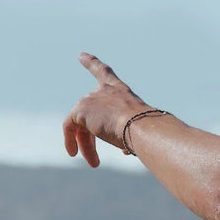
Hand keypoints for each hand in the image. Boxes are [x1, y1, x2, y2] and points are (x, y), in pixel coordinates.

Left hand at [63, 53, 151, 167]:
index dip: (92, 63)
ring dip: (87, 145)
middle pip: (90, 112)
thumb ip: (132, 135)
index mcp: (121, 91)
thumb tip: (128, 149)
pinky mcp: (81, 110)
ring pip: (82, 124)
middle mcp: (103, 91)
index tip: (81, 56)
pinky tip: (72, 153)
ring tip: (94, 164)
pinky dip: (70, 140)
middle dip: (90, 136)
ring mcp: (91, 99)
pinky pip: (70, 127)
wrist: (142, 127)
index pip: (104, 73)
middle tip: (95, 158)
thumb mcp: (141, 130)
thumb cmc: (150, 131)